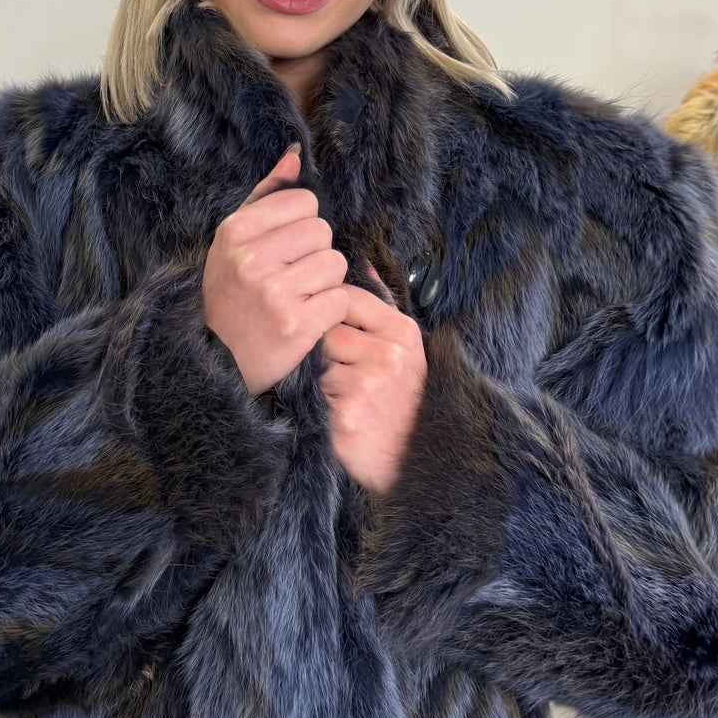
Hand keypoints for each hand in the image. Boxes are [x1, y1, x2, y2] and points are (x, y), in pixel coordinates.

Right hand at [201, 145, 348, 397]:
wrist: (216, 362)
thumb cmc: (229, 296)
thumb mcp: (233, 242)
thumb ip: (264, 196)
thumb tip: (295, 156)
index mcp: (235, 231)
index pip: (305, 203)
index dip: (301, 227)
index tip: (283, 250)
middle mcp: (252, 257)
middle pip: (323, 232)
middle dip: (315, 254)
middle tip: (291, 278)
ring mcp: (274, 291)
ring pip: (336, 264)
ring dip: (325, 283)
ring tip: (299, 298)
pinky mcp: (296, 324)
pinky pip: (340, 299)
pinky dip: (330, 311)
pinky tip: (306, 319)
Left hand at [319, 262, 426, 495]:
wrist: (410, 459)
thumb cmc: (402, 397)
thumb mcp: (404, 348)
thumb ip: (379, 304)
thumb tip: (361, 258)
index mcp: (403, 333)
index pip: (345, 298)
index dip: (330, 311)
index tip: (333, 329)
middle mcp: (388, 357)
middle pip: (325, 329)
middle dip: (322, 347)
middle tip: (336, 369)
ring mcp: (365, 387)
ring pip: (312, 361)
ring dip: (314, 376)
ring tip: (335, 392)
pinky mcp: (343, 417)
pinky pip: (307, 393)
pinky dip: (311, 401)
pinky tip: (329, 410)